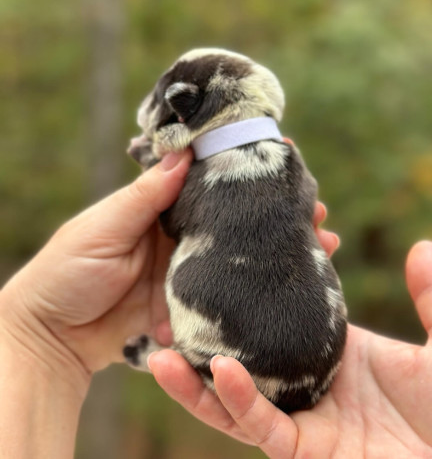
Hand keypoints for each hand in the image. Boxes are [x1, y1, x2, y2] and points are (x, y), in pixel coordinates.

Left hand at [0, 144, 334, 381]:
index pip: (211, 188)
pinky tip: (291, 286)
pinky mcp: (190, 309)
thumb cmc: (67, 272)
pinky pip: (227, 299)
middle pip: (236, 225)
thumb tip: (183, 151)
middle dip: (277, 217)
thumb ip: (145, 195)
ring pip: (240, 260)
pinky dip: (257, 293)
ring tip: (323, 245)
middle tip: (318, 211)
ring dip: (278, 254)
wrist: (52, 336)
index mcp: (160, 212)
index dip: (245, 177)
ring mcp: (189, 275)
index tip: (286, 165)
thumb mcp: (102, 227)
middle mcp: (181, 240)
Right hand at [150, 241, 431, 457]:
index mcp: (336, 355)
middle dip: (202, 346)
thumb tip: (422, 244)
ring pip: (235, 403)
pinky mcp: (306, 455)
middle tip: (168, 314)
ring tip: (159, 351)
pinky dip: (237, 400)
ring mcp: (305, 423)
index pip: (280, 323)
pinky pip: (262, 427)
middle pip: (244, 364)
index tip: (222, 272)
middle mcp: (311, 387)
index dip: (250, 303)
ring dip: (195, 382)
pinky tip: (217, 370)